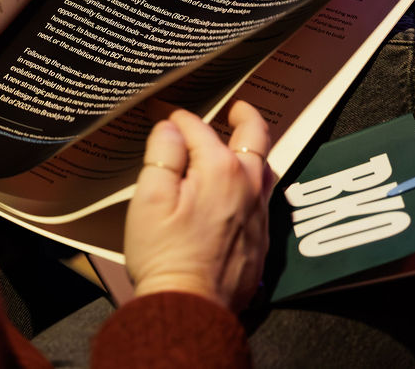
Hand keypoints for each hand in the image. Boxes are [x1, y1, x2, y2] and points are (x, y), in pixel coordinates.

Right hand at [124, 101, 273, 311]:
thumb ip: (163, 153)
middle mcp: (248, 185)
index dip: (179, 119)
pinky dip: (254, 179)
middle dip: (244, 115)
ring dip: (254, 148)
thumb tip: (171, 127)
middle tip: (236, 107)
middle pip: (254, 136)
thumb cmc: (164, 254)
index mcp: (220, 168)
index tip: (164, 116)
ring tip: (241, 141)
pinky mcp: (261, 237)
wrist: (190, 306)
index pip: (199, 128)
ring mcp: (259, 212)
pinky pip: (265, 196)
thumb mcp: (149, 197)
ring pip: (265, 166)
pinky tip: (241, 186)